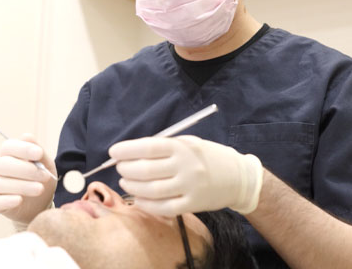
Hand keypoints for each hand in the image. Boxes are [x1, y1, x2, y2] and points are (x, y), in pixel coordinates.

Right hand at [0, 133, 56, 224]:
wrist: (41, 201)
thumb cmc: (41, 177)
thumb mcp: (45, 163)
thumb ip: (38, 152)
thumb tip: (26, 136)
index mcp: (7, 153)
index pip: (8, 146)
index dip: (23, 149)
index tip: (39, 153)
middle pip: (2, 165)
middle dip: (25, 170)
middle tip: (45, 176)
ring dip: (22, 186)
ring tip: (40, 189)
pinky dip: (7, 201)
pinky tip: (20, 200)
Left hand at [109, 135, 262, 216]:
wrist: (238, 177)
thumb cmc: (208, 156)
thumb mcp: (189, 143)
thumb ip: (164, 147)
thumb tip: (132, 153)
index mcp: (182, 147)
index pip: (148, 147)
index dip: (127, 150)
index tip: (114, 152)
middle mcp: (185, 166)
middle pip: (146, 170)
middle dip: (126, 169)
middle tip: (119, 168)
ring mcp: (189, 187)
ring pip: (151, 190)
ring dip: (132, 186)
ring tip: (125, 181)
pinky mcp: (192, 204)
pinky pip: (163, 207)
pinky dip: (146, 204)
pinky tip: (138, 198)